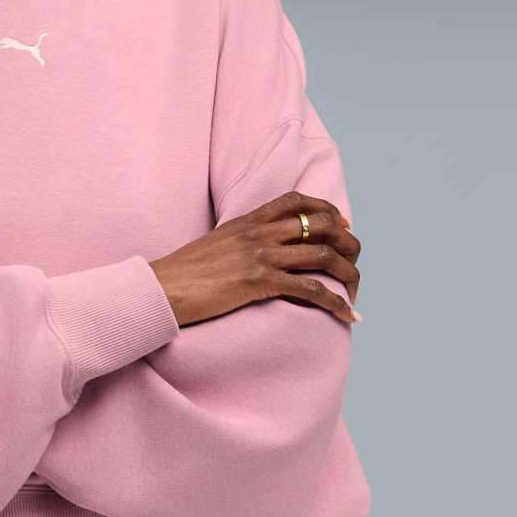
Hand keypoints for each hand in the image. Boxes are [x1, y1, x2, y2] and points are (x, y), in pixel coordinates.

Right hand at [148, 191, 360, 327]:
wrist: (161, 288)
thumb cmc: (181, 274)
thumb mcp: (213, 245)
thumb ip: (237, 241)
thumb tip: (251, 253)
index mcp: (247, 221)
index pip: (296, 201)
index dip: (326, 209)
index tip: (342, 224)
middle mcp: (258, 233)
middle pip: (320, 224)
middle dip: (347, 242)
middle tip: (354, 261)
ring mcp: (260, 256)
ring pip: (323, 254)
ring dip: (349, 274)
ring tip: (355, 291)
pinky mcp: (259, 282)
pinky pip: (311, 290)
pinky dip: (336, 302)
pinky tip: (346, 315)